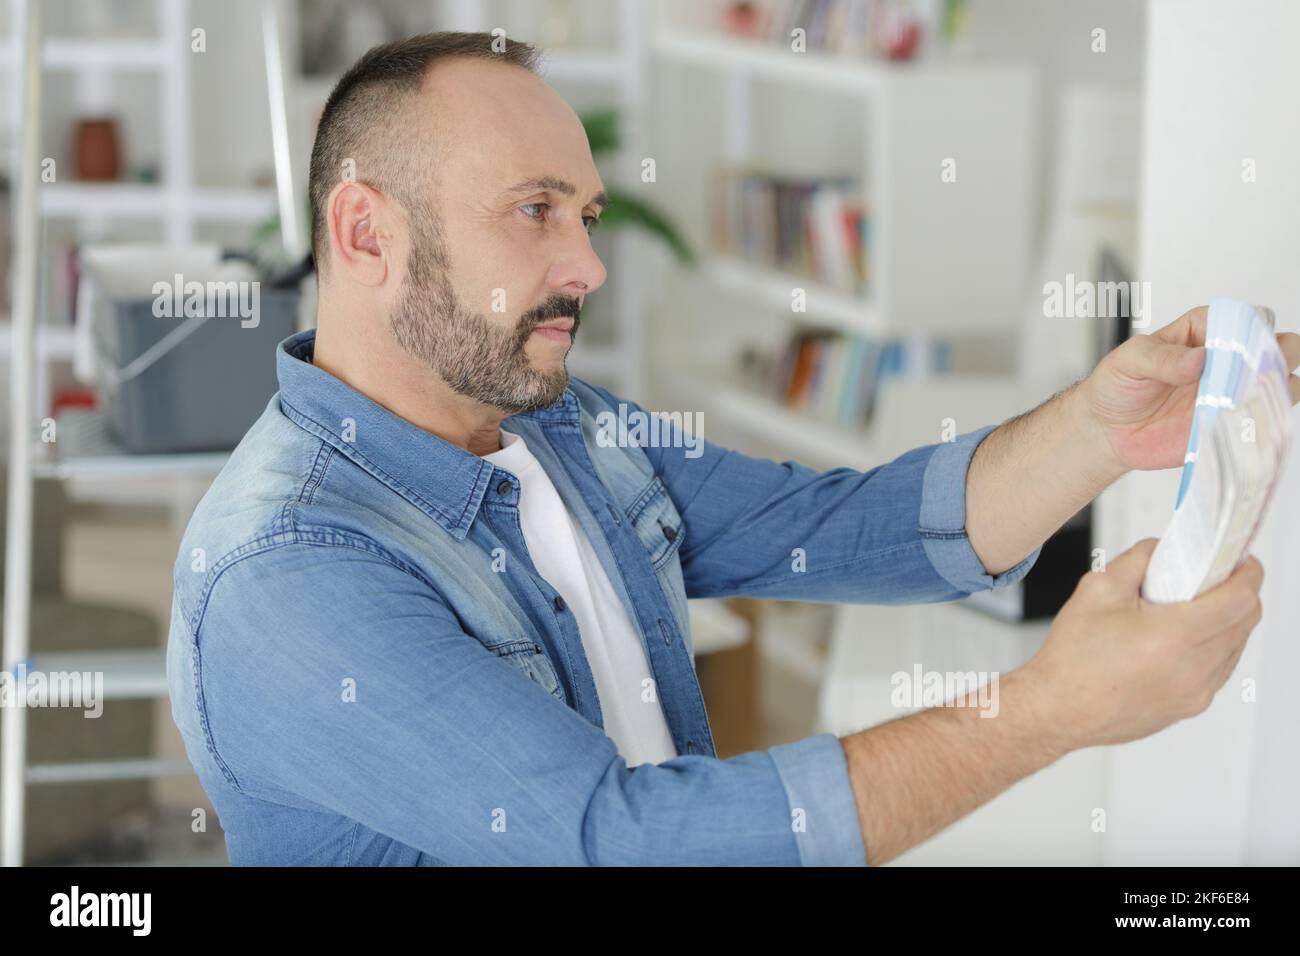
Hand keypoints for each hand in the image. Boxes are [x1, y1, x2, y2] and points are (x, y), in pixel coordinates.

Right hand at [1020, 539, 1262, 752]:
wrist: (1057, 709)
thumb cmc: (1072, 657)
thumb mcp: (1097, 589)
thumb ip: (1139, 559)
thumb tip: (1165, 548)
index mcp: (1174, 636)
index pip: (1240, 599)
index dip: (1248, 573)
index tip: (1241, 560)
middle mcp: (1193, 669)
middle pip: (1246, 621)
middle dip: (1237, 593)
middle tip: (1211, 578)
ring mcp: (1195, 692)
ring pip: (1236, 646)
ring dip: (1225, 622)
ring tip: (1189, 610)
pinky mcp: (1190, 707)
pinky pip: (1219, 669)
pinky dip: (1211, 647)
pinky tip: (1180, 639)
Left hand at [1081, 306, 1299, 471]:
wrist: (1107, 431)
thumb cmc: (1117, 386)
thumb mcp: (1128, 361)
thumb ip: (1161, 357)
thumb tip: (1198, 358)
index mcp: (1203, 332)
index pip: (1242, 318)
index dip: (1250, 328)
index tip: (1239, 345)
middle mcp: (1225, 360)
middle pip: (1275, 346)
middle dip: (1278, 354)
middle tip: (1253, 372)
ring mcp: (1231, 393)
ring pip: (1280, 383)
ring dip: (1280, 388)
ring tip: (1250, 399)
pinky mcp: (1229, 425)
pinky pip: (1263, 422)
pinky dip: (1266, 422)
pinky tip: (1248, 425)